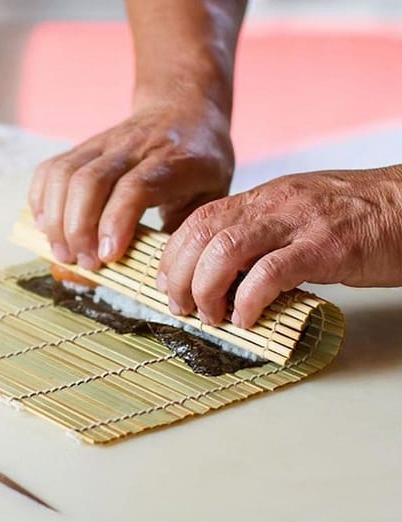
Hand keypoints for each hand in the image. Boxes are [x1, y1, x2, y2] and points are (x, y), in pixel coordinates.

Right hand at [29, 98, 233, 269]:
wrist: (184, 111)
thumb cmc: (199, 166)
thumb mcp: (209, 199)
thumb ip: (180, 235)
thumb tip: (150, 280)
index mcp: (174, 161)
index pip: (134, 187)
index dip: (115, 223)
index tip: (107, 257)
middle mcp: (135, 146)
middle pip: (90, 181)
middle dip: (78, 229)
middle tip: (84, 262)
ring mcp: (103, 142)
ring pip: (64, 174)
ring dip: (55, 219)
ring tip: (62, 251)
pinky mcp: (82, 146)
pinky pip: (50, 169)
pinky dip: (40, 200)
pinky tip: (47, 226)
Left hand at [158, 167, 401, 327]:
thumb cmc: (360, 216)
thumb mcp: (299, 215)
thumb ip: (262, 236)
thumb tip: (227, 273)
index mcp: (263, 199)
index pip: (198, 221)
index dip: (173, 256)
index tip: (165, 284)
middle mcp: (273, 206)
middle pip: (201, 235)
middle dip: (179, 276)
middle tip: (181, 308)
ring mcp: (297, 225)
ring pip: (225, 252)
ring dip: (207, 290)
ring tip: (211, 316)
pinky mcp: (325, 248)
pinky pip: (270, 274)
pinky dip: (248, 301)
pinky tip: (246, 319)